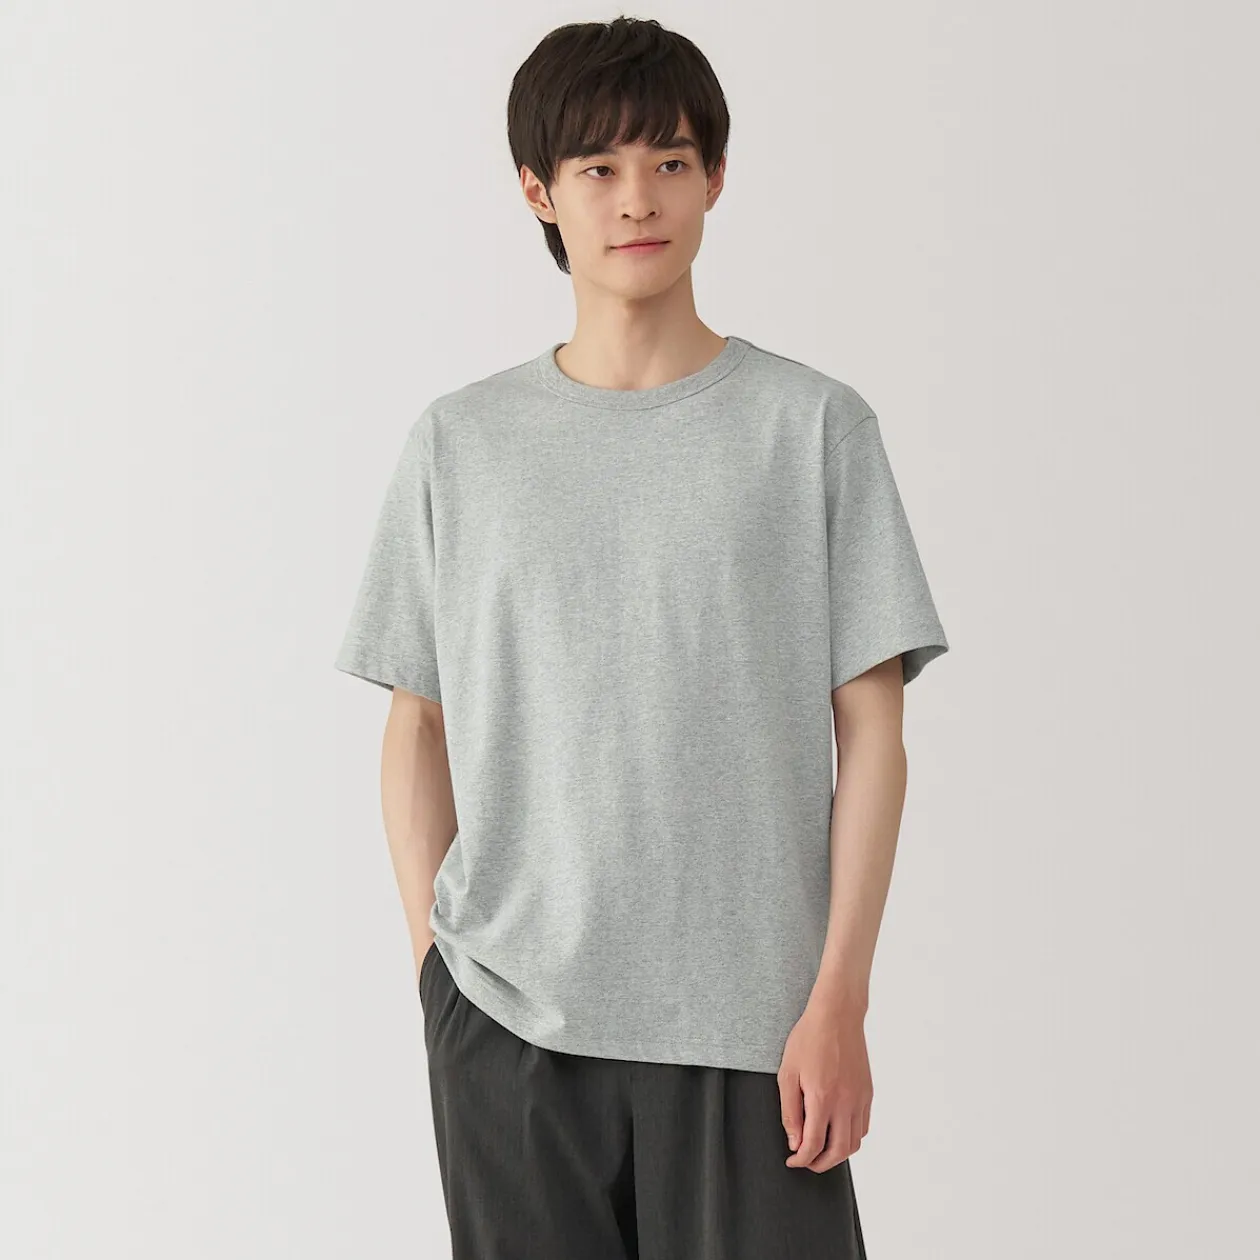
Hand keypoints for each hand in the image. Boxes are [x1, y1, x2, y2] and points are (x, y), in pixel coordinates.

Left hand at [777, 998, 871, 1172]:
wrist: (837, 1015)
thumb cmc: (809, 1039)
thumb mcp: (787, 1073)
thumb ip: (790, 1111)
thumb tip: (794, 1142)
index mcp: (822, 1098)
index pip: (813, 1145)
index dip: (801, 1159)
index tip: (792, 1160)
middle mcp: (845, 1102)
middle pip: (838, 1151)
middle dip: (820, 1164)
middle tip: (806, 1162)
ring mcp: (860, 1099)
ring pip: (854, 1143)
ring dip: (838, 1154)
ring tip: (821, 1151)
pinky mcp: (868, 1093)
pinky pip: (863, 1126)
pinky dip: (851, 1138)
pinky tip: (837, 1131)